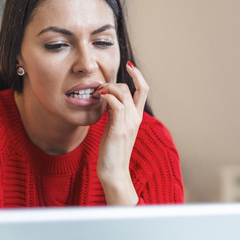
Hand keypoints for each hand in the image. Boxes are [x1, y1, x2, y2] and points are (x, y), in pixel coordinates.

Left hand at [97, 61, 148, 205]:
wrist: (113, 173)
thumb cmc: (112, 152)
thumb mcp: (115, 129)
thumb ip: (115, 114)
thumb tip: (108, 100)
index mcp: (136, 118)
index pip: (143, 90)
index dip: (138, 75)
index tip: (128, 66)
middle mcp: (135, 118)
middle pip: (132, 88)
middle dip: (114, 82)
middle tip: (99, 88)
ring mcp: (129, 124)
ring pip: (123, 93)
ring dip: (108, 88)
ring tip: (96, 93)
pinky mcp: (119, 130)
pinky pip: (116, 105)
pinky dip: (107, 96)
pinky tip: (98, 98)